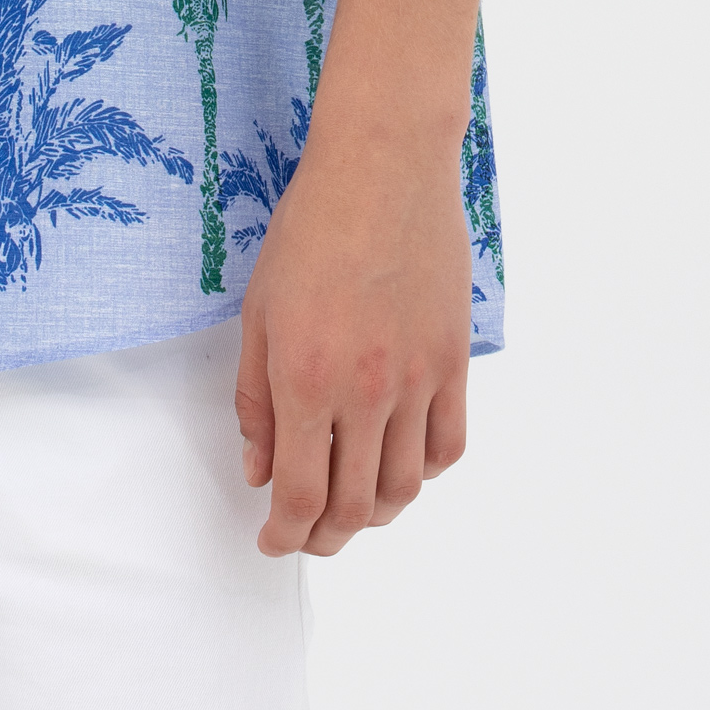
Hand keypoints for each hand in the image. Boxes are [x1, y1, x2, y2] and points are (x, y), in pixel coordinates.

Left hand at [233, 128, 471, 555]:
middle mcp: (365, 392)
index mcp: (306, 380)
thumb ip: (256, 400)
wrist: (382, 169)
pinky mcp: (453, 362)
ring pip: (405, 488)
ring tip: (352, 512)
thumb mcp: (259, 312)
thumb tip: (258, 468)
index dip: (284, 533)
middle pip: (353, 505)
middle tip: (307, 537)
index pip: (298, 493)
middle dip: (324, 537)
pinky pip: (448, 446)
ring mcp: (417, 380)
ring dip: (375, 516)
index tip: (272, 541)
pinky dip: (425, 475)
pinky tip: (401, 468)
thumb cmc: (311, 229)